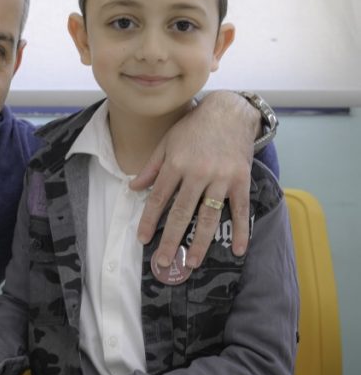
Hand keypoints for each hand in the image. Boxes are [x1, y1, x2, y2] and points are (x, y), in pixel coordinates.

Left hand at [131, 91, 260, 267]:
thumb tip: (132, 188)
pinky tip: (238, 250)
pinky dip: (240, 231)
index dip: (149, 220)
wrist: (230, 111)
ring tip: (192, 263)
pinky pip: (240, 209)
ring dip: (200, 243)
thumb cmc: (194, 127)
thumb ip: (152, 167)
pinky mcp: (241, 179)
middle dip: (171, 240)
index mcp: (176, 163)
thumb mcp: (168, 141)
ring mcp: (221, 177)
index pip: (159, 198)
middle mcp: (198, 172)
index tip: (143, 239)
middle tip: (163, 262)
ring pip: (209, 216)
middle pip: (182, 212)